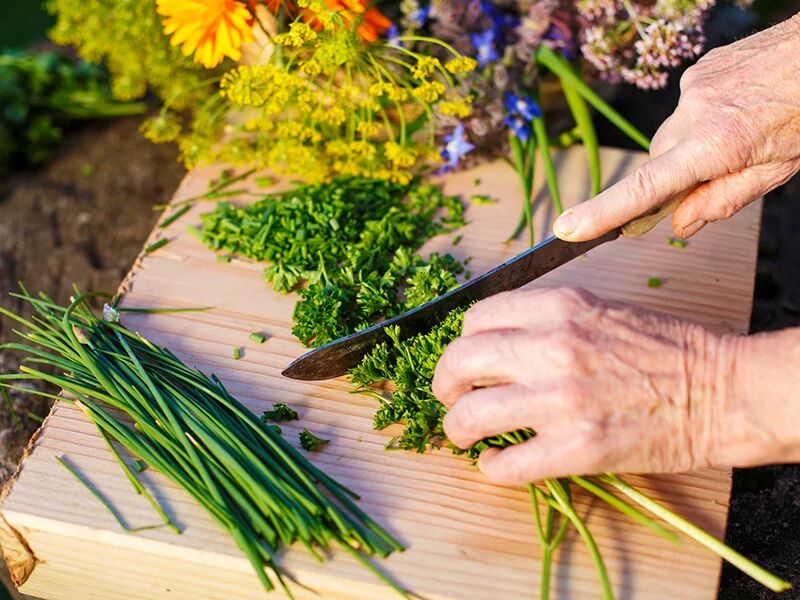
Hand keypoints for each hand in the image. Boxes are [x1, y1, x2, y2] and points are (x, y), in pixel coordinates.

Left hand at [432, 288, 799, 484]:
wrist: (717, 391)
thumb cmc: (663, 349)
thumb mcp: (598, 311)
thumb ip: (544, 320)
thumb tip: (494, 342)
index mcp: (558, 307)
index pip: (475, 318)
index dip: (460, 343)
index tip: (465, 360)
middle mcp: (552, 348)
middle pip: (459, 362)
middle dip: (443, 384)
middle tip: (449, 397)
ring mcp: (561, 400)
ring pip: (470, 415)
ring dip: (456, 428)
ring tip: (464, 434)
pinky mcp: (575, 449)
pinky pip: (506, 464)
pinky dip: (491, 467)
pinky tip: (495, 462)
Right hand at [553, 14, 799, 241]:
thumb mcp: (777, 170)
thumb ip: (723, 200)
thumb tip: (680, 225)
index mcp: (715, 146)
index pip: (644, 188)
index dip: (602, 212)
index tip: (567, 229)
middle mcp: (694, 113)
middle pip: (657, 160)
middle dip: (674, 174)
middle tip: (713, 175)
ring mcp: (692, 87)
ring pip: (672, 133)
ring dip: (692, 143)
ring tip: (737, 132)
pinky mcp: (697, 69)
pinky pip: (687, 105)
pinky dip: (703, 115)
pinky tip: (736, 108)